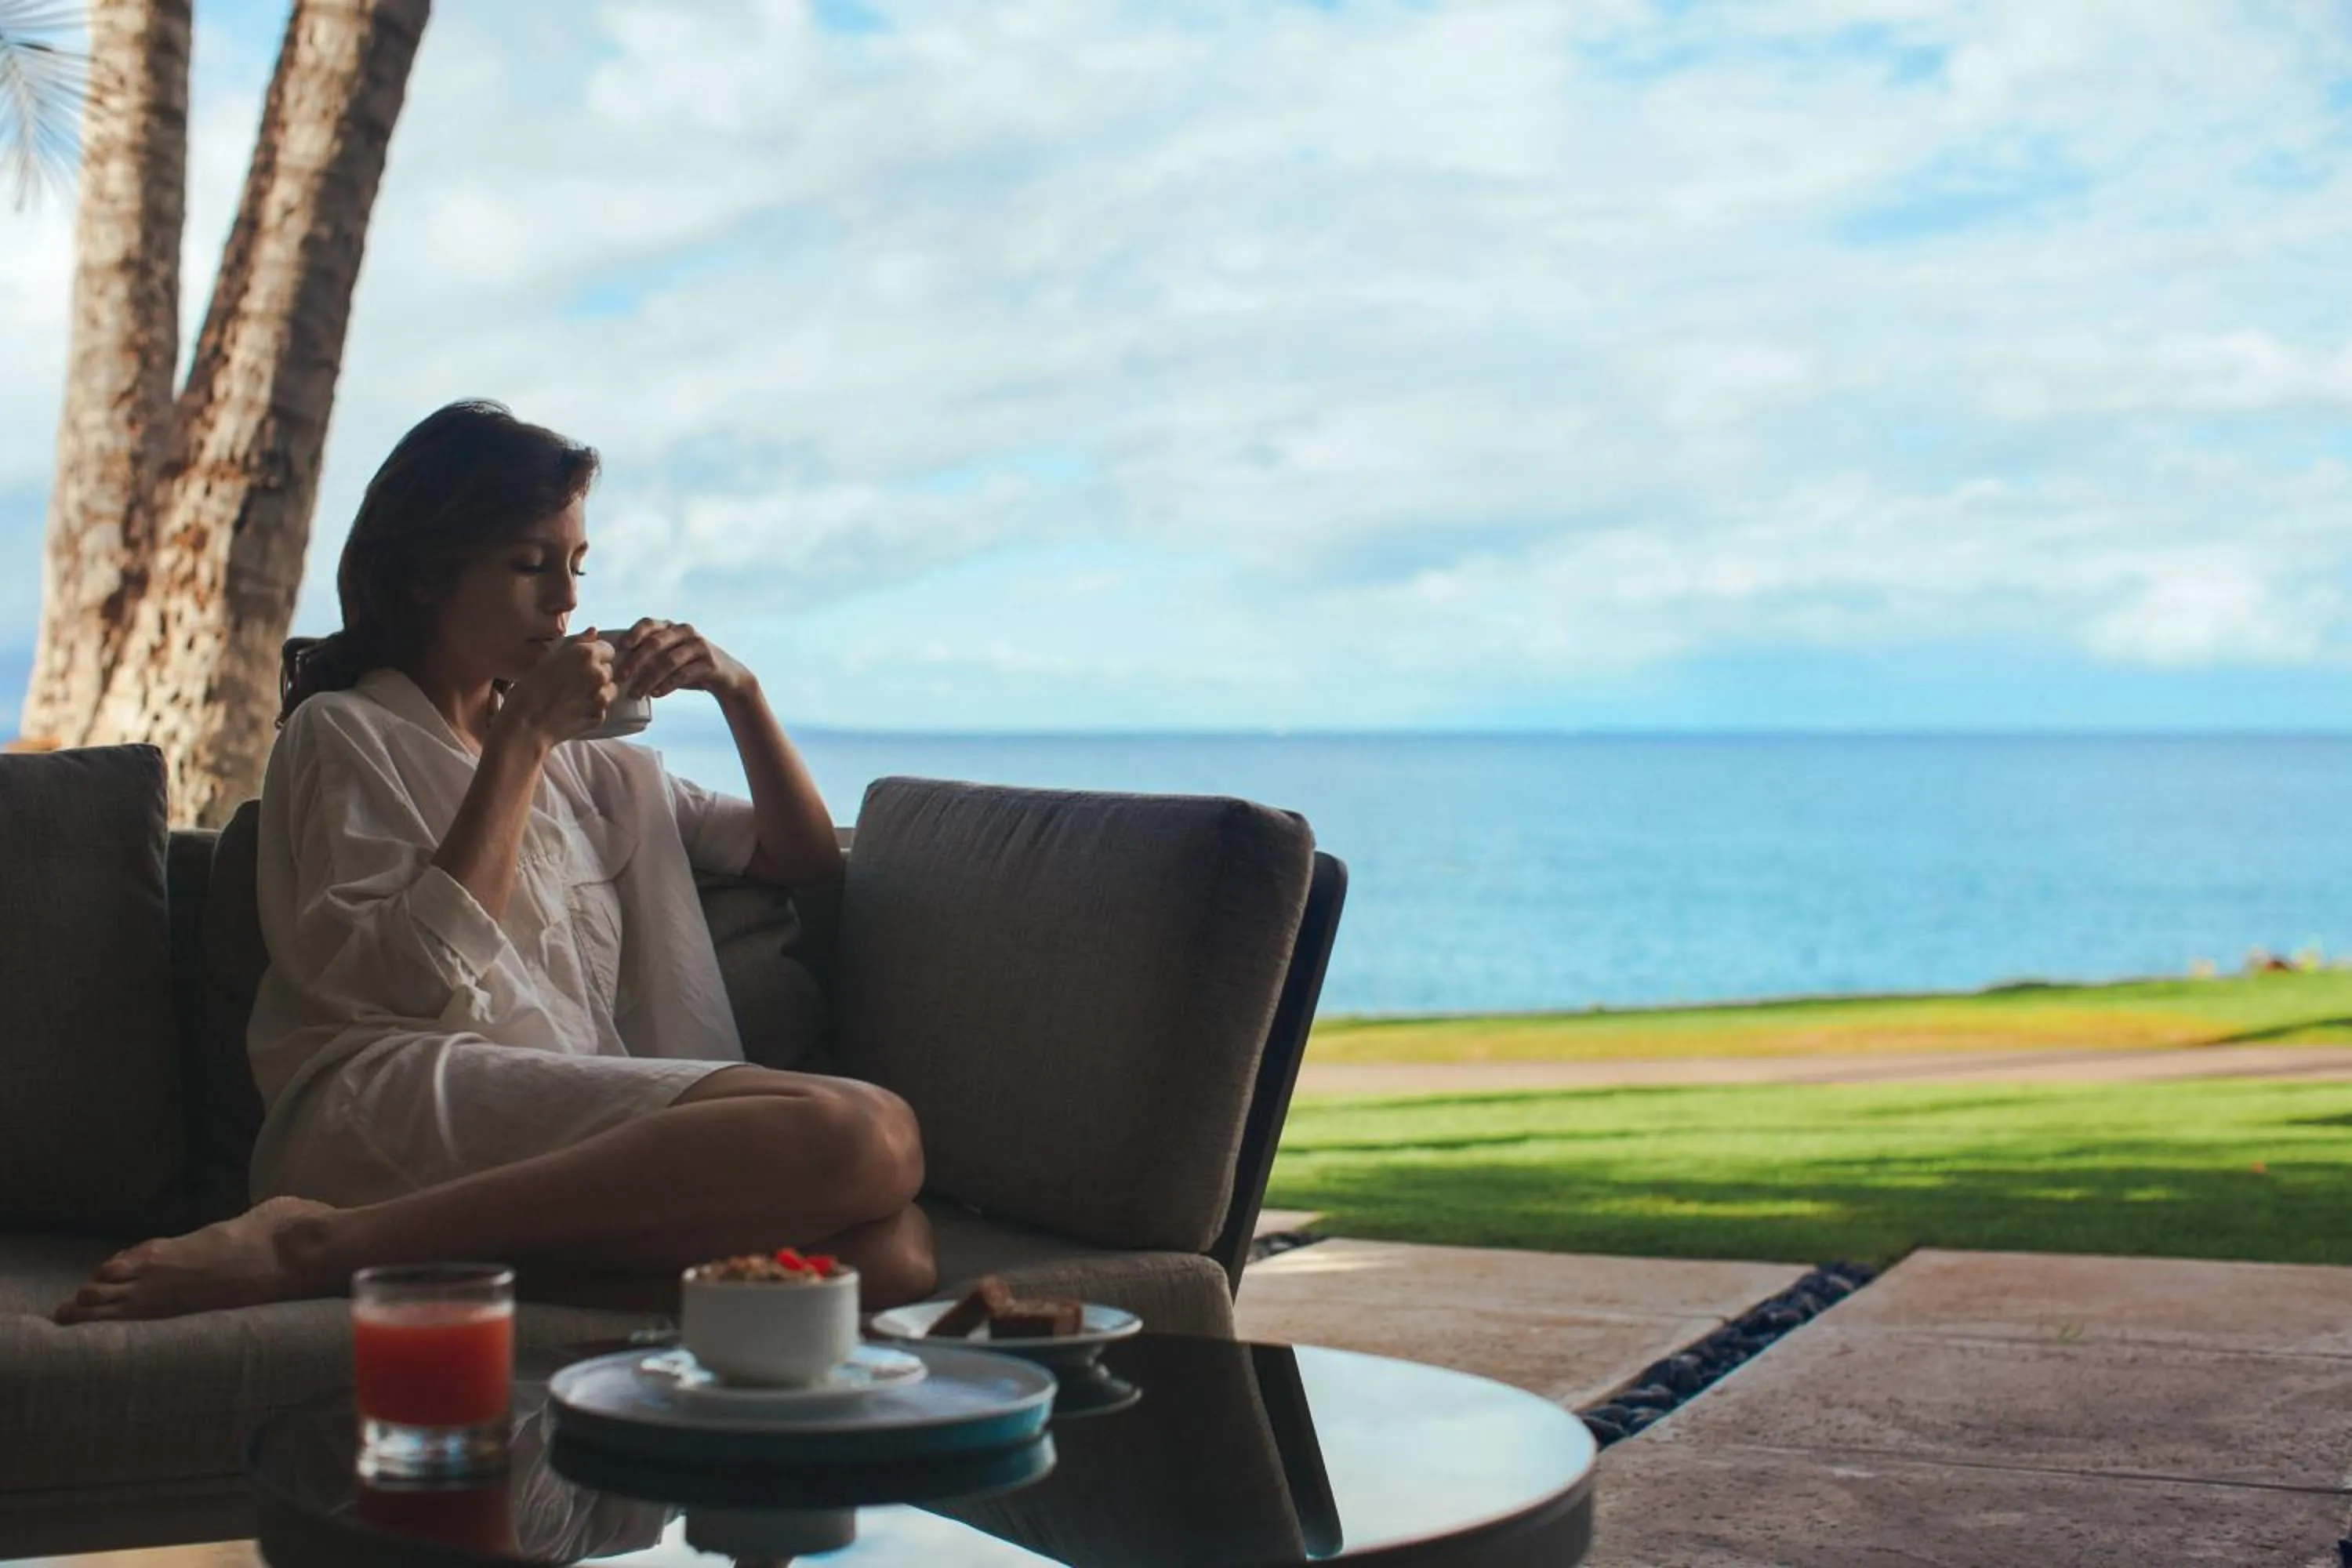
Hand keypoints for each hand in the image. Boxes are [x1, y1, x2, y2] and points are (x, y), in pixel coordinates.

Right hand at [494, 630, 617, 749]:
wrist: (525, 726)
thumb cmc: (529, 689)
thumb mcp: (547, 658)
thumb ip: (576, 643)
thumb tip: (594, 631)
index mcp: (586, 654)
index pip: (608, 649)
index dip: (595, 655)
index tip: (581, 663)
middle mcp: (598, 674)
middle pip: (608, 670)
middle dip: (596, 674)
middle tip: (574, 682)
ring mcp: (601, 697)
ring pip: (610, 689)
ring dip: (598, 692)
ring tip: (574, 696)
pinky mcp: (599, 716)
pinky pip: (602, 708)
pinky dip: (592, 709)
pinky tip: (574, 710)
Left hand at [611, 618, 752, 700]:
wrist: (726, 677)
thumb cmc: (688, 667)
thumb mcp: (670, 657)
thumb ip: (650, 656)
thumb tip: (614, 666)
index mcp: (671, 627)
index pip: (648, 623)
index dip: (633, 634)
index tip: (620, 648)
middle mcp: (685, 632)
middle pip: (656, 643)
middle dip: (636, 661)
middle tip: (621, 677)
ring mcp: (698, 646)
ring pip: (668, 661)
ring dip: (649, 678)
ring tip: (636, 693)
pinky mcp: (709, 663)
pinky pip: (684, 674)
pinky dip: (667, 685)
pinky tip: (656, 694)